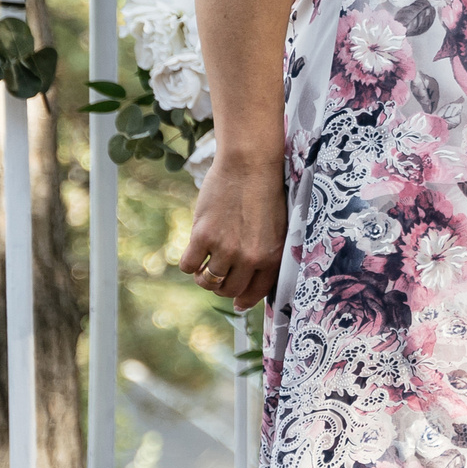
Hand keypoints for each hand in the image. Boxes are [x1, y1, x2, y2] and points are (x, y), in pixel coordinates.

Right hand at [179, 147, 288, 311]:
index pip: (256, 292)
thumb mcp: (277, 228)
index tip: (237, 303)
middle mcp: (251, 256)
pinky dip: (189, 262)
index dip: (244, 300)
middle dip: (223, 286)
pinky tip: (195, 251)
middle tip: (218, 274)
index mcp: (273, 256)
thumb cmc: (265, 192)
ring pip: (208, 281)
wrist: (249, 164)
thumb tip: (249, 284)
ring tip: (206, 263)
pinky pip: (189, 265)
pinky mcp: (203, 236)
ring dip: (204, 276)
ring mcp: (226, 248)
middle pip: (230, 290)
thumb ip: (266, 254)